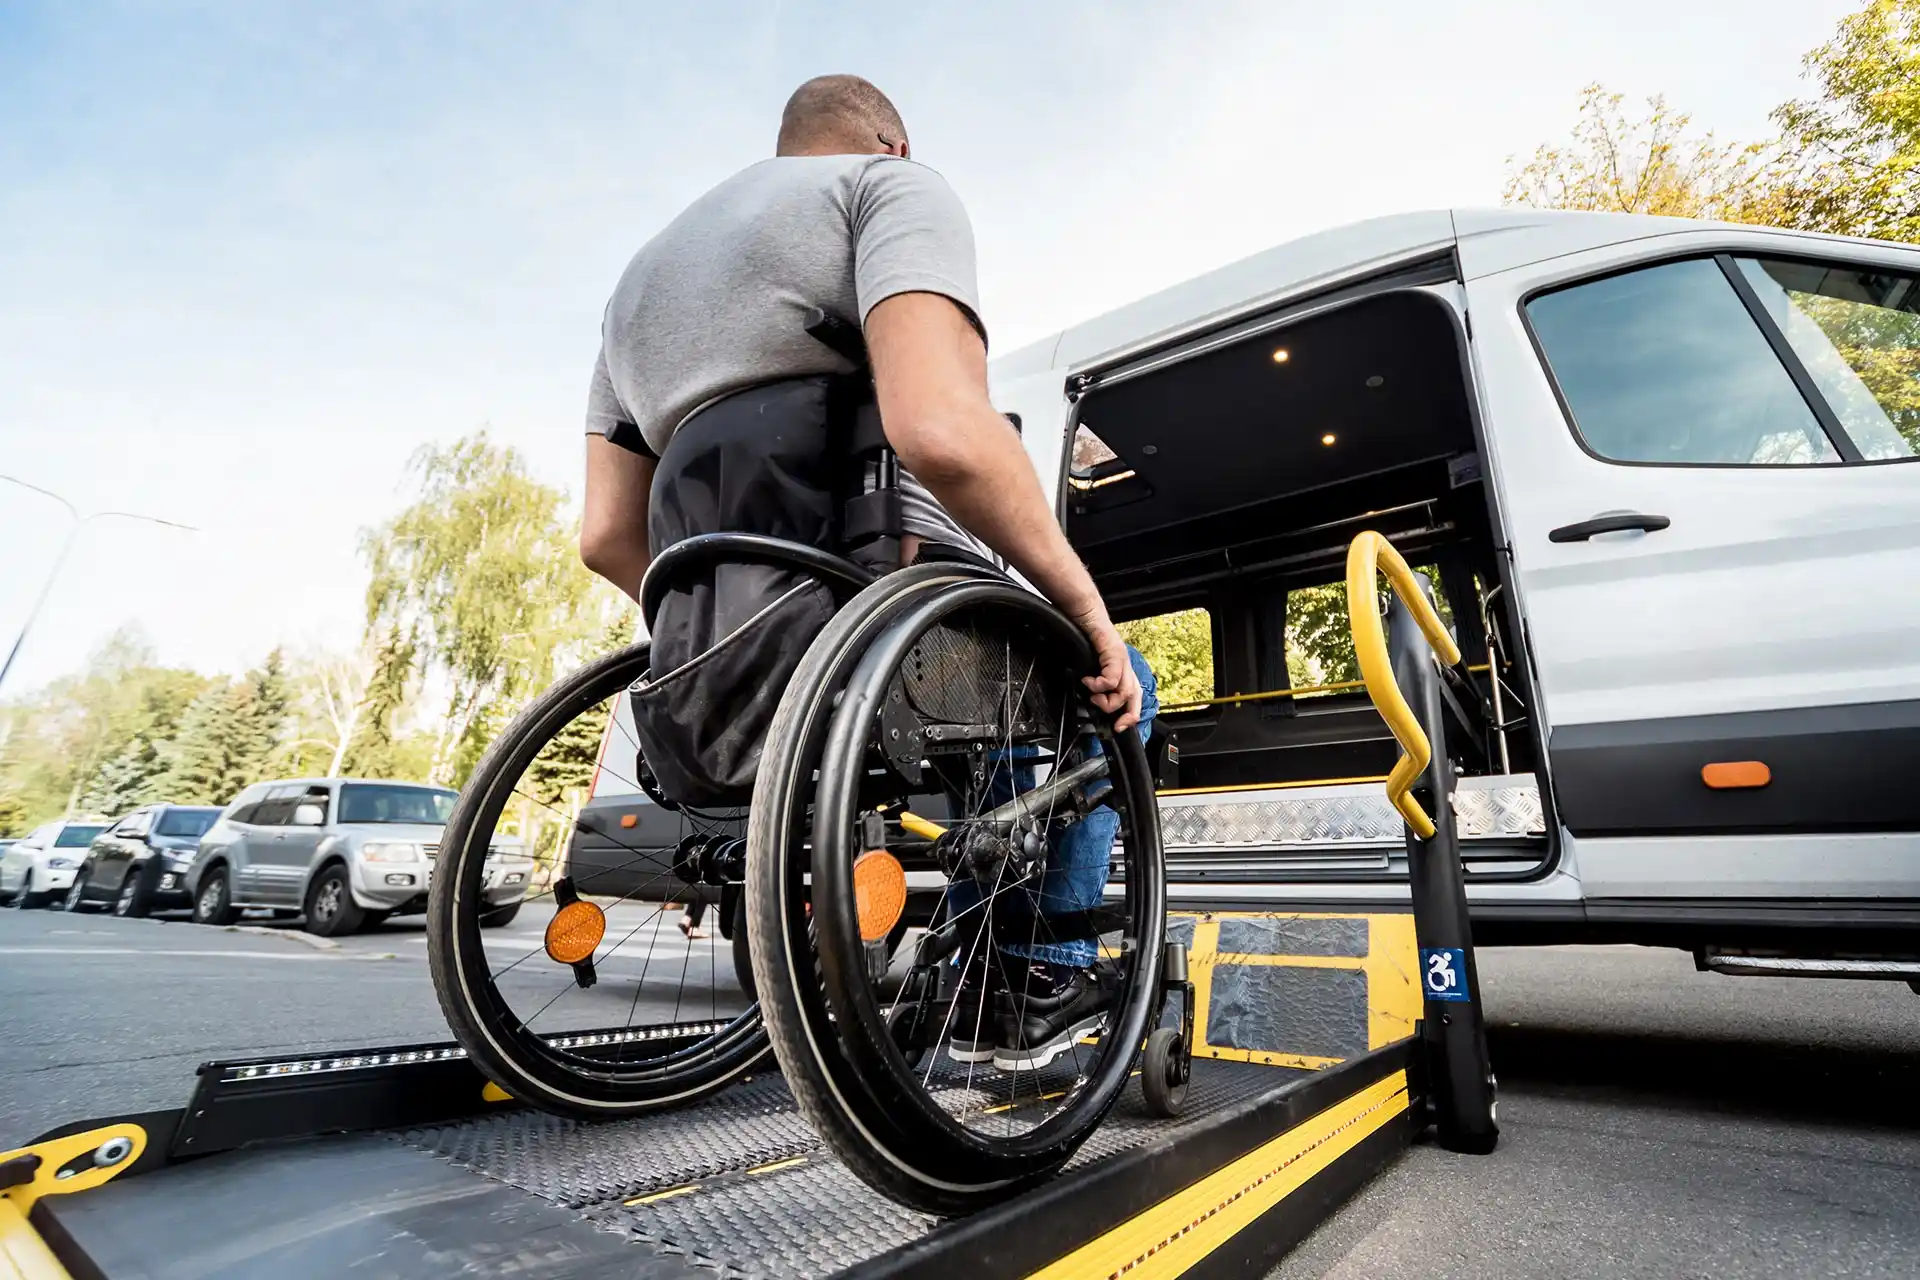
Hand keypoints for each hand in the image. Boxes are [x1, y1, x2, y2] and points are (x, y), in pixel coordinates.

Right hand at [1080, 616, 1142, 733]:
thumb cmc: (1085, 637)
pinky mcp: (1115, 653)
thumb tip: (1090, 700)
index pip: (1134, 698)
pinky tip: (1088, 681)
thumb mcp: (1089, 666)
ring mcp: (1122, 659)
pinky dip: (1098, 685)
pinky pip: (1112, 678)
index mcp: (1122, 670)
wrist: (1084, 613)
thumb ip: (1093, 683)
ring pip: (1125, 692)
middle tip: (1114, 725)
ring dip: (1106, 701)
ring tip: (1092, 694)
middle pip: (1135, 697)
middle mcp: (1126, 666)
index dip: (1130, 716)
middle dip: (1127, 716)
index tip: (1118, 728)